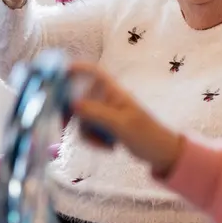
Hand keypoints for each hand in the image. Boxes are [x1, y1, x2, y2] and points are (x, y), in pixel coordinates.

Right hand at [69, 61, 183, 175]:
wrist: (160, 153)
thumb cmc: (146, 135)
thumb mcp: (121, 125)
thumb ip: (97, 113)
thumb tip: (72, 104)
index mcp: (114, 93)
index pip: (95, 74)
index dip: (79, 69)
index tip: (61, 73)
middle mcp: (108, 101)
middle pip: (81, 100)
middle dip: (76, 115)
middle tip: (66, 126)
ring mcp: (107, 115)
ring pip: (83, 118)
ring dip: (88, 133)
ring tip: (103, 144)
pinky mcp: (106, 128)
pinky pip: (89, 130)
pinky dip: (93, 140)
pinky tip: (107, 147)